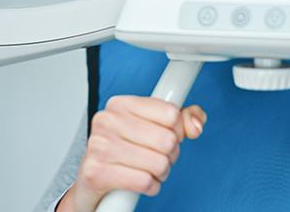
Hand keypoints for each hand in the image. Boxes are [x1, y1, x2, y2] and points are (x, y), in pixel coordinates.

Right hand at [58, 95, 206, 211]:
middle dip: (170, 154)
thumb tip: (196, 125)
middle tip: (159, 156)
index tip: (169, 135)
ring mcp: (99, 146)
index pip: (172, 113)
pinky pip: (144, 182)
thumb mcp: (155, 126)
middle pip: (167, 139)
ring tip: (150, 169)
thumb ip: (183, 119)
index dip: (178, 130)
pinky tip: (143, 182)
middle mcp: (108, 121)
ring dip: (161, 172)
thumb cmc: (126, 150)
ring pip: (159, 162)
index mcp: (122, 104)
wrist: (93, 181)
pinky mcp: (96, 173)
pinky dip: (151, 186)